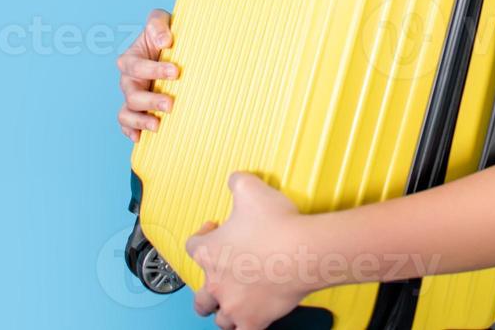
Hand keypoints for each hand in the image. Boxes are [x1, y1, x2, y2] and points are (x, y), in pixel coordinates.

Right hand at [116, 8, 177, 140]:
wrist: (167, 49)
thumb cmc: (163, 35)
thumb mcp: (160, 21)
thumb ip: (157, 24)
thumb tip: (164, 41)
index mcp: (131, 59)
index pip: (137, 66)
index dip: (154, 70)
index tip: (175, 72)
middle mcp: (128, 80)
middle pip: (132, 94)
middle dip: (150, 100)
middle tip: (170, 104)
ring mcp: (131, 97)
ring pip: (126, 112)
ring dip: (141, 120)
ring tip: (157, 125)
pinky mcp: (137, 109)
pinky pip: (126, 123)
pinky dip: (130, 131)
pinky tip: (140, 138)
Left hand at [187, 172, 317, 329]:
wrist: (301, 251)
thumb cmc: (277, 224)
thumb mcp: (251, 189)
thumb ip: (238, 182)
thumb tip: (234, 179)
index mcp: (210, 252)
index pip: (193, 246)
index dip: (202, 236)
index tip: (216, 230)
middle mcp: (216, 283)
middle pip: (200, 295)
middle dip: (207, 287)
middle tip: (220, 277)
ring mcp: (235, 305)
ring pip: (219, 318)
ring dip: (224, 310)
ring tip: (233, 303)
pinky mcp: (255, 320)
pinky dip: (244, 328)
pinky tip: (250, 322)